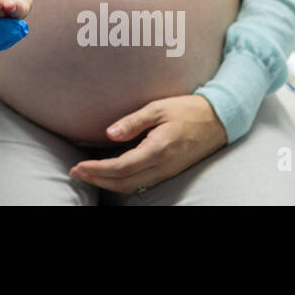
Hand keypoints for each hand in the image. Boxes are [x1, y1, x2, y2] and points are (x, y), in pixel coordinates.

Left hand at [68, 94, 227, 193]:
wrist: (219, 120)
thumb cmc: (188, 109)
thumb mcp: (159, 108)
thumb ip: (133, 121)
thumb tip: (109, 133)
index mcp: (159, 149)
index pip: (122, 167)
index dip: (98, 170)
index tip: (79, 166)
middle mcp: (163, 166)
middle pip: (124, 182)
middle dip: (98, 179)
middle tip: (75, 172)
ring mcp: (167, 172)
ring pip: (133, 186)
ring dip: (108, 183)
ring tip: (87, 174)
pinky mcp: (169, 171)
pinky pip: (142, 184)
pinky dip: (122, 183)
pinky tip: (110, 175)